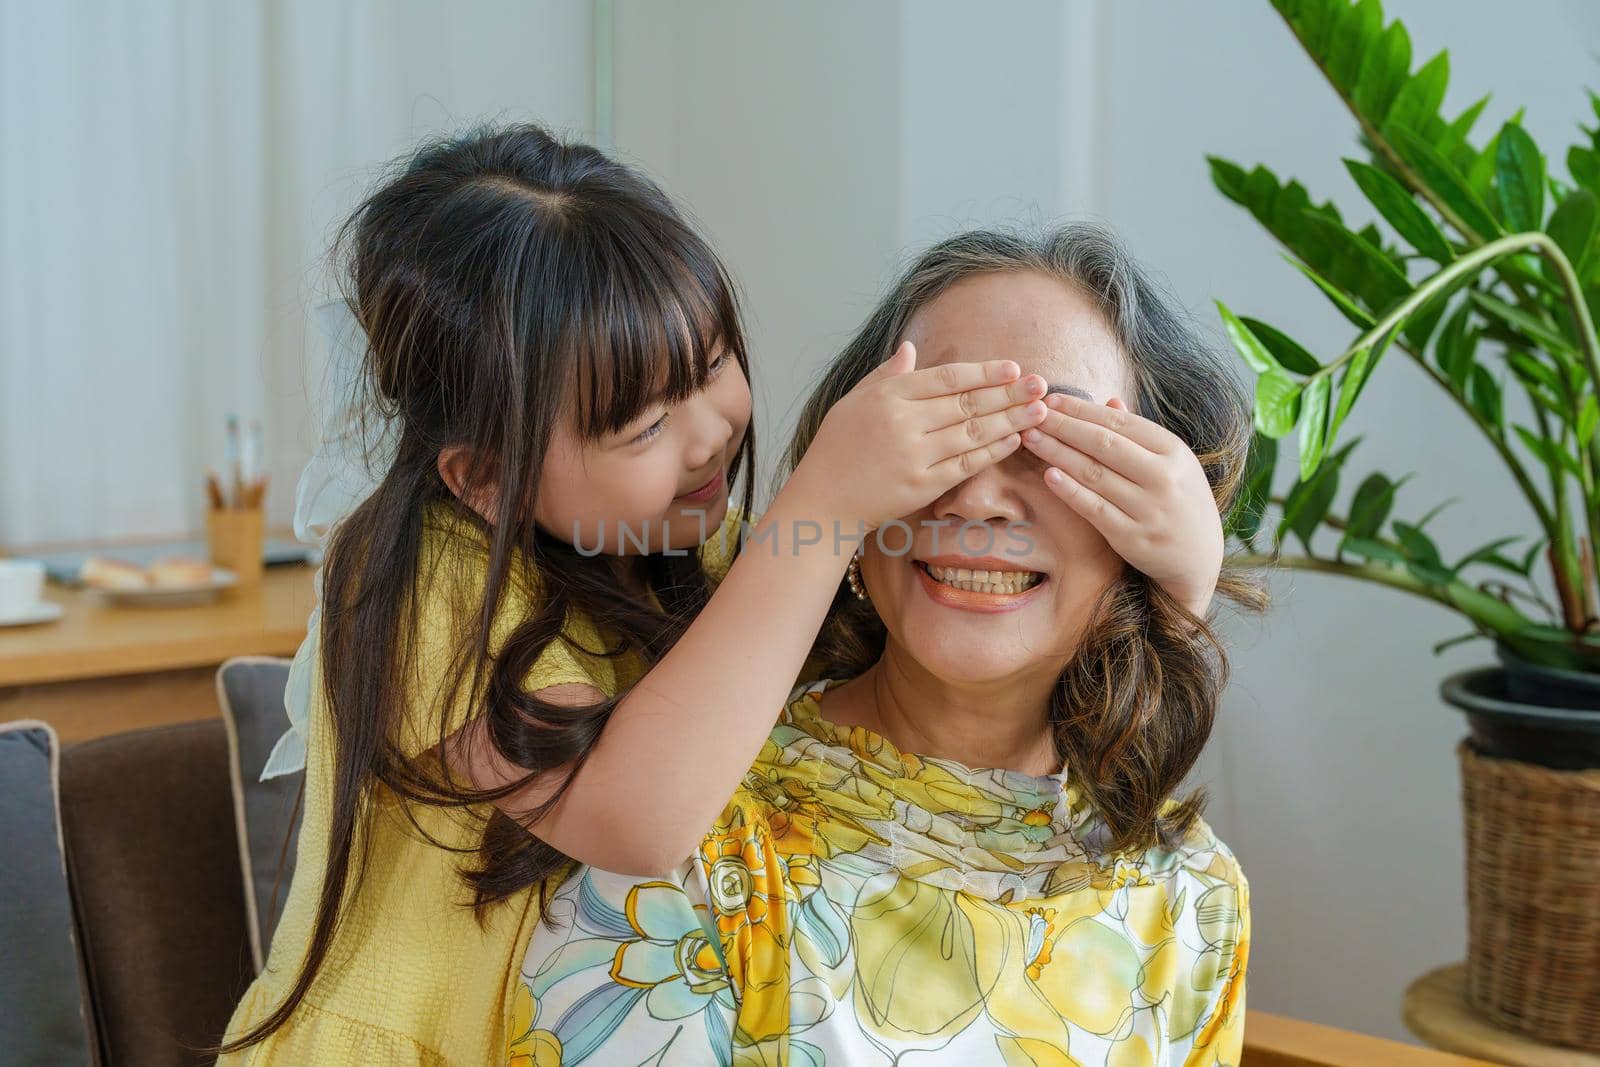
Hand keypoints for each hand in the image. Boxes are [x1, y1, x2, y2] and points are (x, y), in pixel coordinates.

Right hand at [792, 341, 1048, 531]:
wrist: (822, 499)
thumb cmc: (836, 448)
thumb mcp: (853, 402)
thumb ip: (886, 375)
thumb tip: (910, 349)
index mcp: (888, 396)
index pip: (946, 378)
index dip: (983, 373)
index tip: (1013, 367)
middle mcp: (904, 422)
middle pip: (966, 403)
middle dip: (1008, 393)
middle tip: (1042, 384)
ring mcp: (914, 454)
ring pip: (972, 432)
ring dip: (1010, 420)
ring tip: (1040, 410)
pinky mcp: (922, 485)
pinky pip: (966, 464)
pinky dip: (993, 451)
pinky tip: (1015, 439)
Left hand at [1021, 392, 1221, 617]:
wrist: (1199, 557)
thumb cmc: (1180, 501)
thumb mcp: (1172, 463)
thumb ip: (1140, 435)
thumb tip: (1108, 402)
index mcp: (1174, 451)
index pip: (1120, 423)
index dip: (1082, 409)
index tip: (1052, 400)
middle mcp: (1163, 477)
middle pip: (1103, 444)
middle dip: (1063, 426)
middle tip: (1032, 415)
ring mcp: (1148, 509)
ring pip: (1094, 474)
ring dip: (1058, 453)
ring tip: (1031, 439)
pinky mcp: (1132, 537)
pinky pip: (1094, 509)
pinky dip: (1070, 491)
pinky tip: (1049, 475)